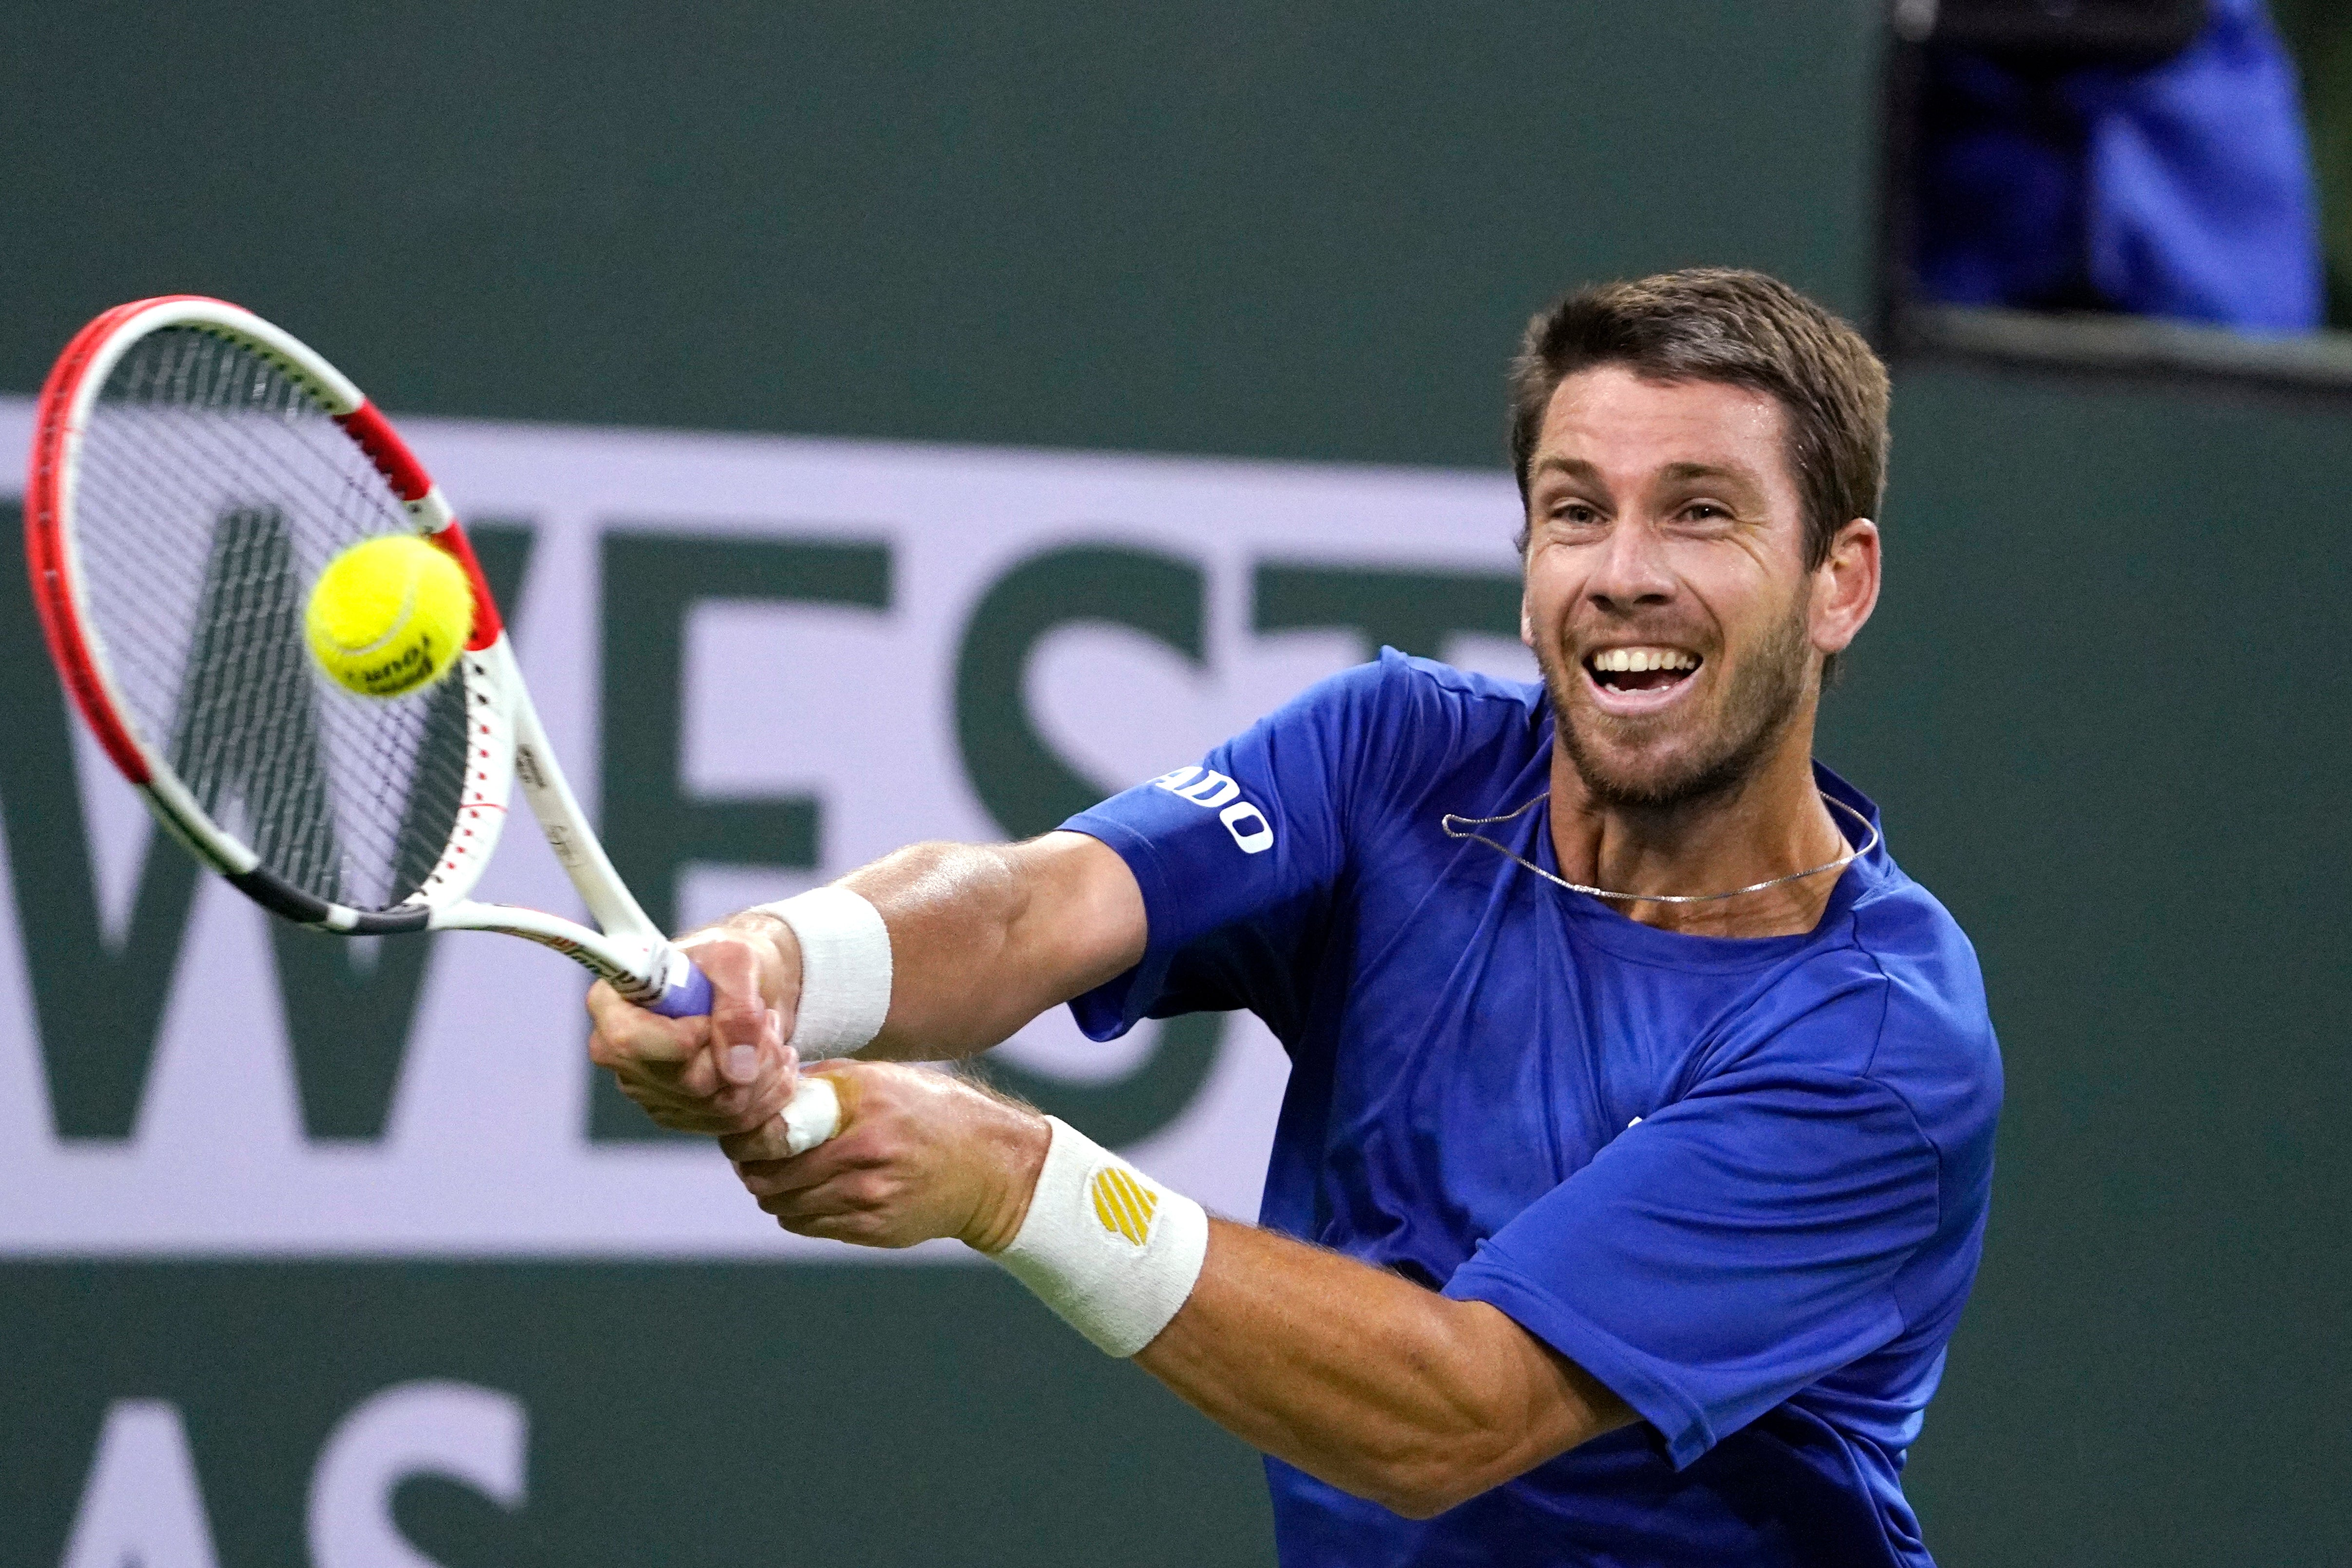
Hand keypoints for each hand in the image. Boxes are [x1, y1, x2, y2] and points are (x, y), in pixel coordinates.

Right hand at [584, 918, 804, 1137]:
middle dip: (745, 1054)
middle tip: (765, 1019)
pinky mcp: (679, 1113)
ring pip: (720, 1109)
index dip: (682, 1039)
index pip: (630, 1043)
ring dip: (764, 1072)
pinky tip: (772, 1062)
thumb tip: (736, 1070)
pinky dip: (767, 1093)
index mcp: (612, 1005)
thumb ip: (736, 1008)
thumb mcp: (737, 961)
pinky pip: (733, 1123)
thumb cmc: (727, 961)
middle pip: (689, 1084)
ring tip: (771, 1035)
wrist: (743, 983)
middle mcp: (620, 1054)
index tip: (711, 1019)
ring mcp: (648, 1089)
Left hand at [722, 1062, 1049, 1251]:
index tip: (743, 1134)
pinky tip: (813, 1193)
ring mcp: (869, 1199)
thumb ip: (828, 1082)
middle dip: (752, 1169)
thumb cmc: (933, 1113)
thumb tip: (771, 1089)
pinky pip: (810, 1226)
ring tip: (784, 1174)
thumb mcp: (884, 1080)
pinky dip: (799, 1211)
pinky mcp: (874, 1230)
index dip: (745, 1139)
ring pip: (784, 1207)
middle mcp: (865, 1157)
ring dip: (774, 1193)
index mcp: (863, 1111)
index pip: (774, 1135)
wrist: (990, 1168)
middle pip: (770, 1178)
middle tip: (753, 1157)